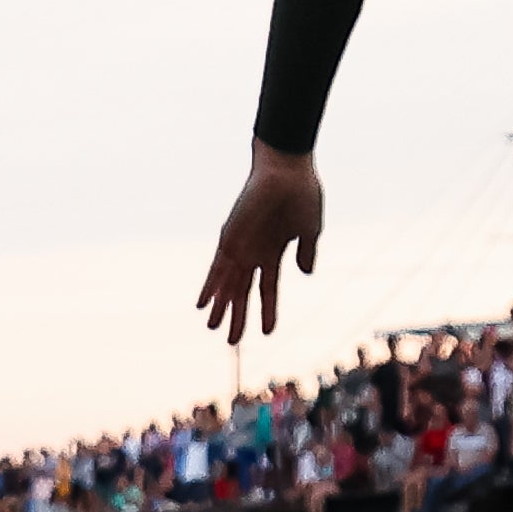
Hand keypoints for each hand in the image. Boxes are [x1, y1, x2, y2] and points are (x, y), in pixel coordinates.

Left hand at [197, 143, 323, 337]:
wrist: (288, 169)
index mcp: (274, 252)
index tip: (267, 332)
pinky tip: (203, 303)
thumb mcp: (310, 229)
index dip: (267, 311)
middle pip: (243, 292)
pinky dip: (210, 286)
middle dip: (238, 317)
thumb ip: (306, 252)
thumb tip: (306, 273)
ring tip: (213, 328)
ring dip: (221, 307)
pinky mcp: (231, 237)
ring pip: (228, 285)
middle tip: (231, 342)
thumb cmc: (301, 194)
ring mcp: (241, 245)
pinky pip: (217, 267)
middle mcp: (254, 252)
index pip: (268, 289)